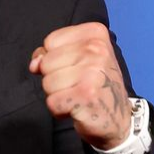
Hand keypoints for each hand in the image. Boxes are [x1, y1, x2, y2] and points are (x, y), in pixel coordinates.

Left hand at [30, 22, 131, 149]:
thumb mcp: (77, 58)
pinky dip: (59, 110)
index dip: (54, 58)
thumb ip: (49, 53)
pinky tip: (77, 108)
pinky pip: (52, 102)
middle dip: (55, 78)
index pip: (50, 41)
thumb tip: (35, 64)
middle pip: (46, 62)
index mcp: (96, 35)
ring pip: (47, 83)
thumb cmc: (94, 85)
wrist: (118, 119)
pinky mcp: (86, 96)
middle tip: (77, 84)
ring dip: (57, 95)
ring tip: (77, 95)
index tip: (75, 67)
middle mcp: (97, 51)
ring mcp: (92, 73)